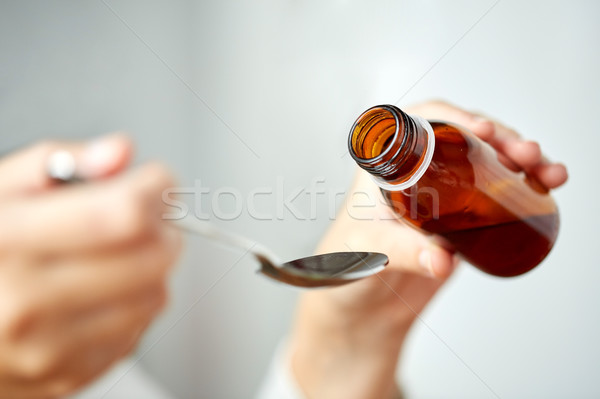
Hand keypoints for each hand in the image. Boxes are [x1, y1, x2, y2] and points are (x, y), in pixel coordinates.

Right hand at [0, 134, 181, 397]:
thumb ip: (60, 162)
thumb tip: (118, 152)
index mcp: (8, 243)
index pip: (121, 214)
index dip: (156, 189)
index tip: (158, 180)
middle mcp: (25, 304)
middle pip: (152, 256)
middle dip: (163, 225)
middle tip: (148, 215)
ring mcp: (48, 349)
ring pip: (156, 294)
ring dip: (152, 266)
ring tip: (121, 252)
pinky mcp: (68, 376)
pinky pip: (139, 331)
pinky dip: (135, 304)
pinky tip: (104, 290)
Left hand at [288, 100, 567, 398]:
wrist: (361, 306)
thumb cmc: (347, 269)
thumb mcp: (369, 253)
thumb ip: (401, 253)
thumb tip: (441, 259)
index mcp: (385, 167)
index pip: (419, 126)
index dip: (453, 119)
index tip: (482, 130)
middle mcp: (416, 174)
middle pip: (464, 140)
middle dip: (501, 140)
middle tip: (527, 154)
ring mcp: (442, 195)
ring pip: (486, 162)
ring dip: (521, 160)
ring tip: (549, 173)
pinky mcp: (462, 219)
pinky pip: (495, 193)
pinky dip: (523, 186)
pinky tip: (547, 187)